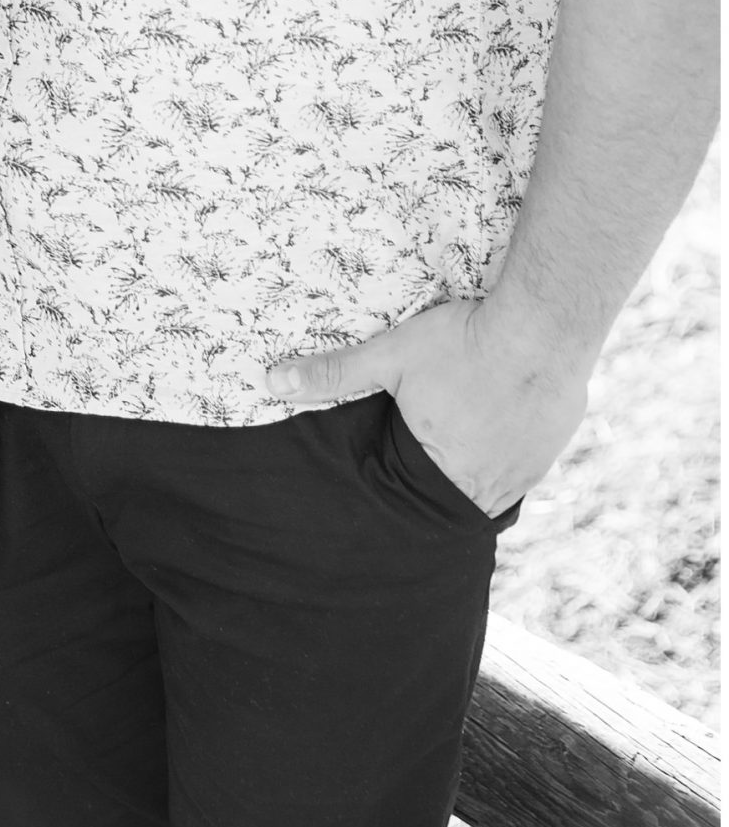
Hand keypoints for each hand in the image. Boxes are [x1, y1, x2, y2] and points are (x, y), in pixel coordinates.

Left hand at [265, 297, 592, 514]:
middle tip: (431, 456)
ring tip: (464, 444)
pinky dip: (510, 454)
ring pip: (494, 484)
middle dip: (440, 481)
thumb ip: (335, 372)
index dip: (404, 485)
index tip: (398, 473)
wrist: (543, 327)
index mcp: (442, 473)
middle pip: (456, 496)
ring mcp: (527, 471)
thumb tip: (274, 382)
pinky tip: (499, 427)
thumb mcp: (391, 353)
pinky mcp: (552, 450)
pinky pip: (526, 467)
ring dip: (478, 467)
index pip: (414, 499)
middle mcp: (489, 485)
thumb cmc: (464, 343)